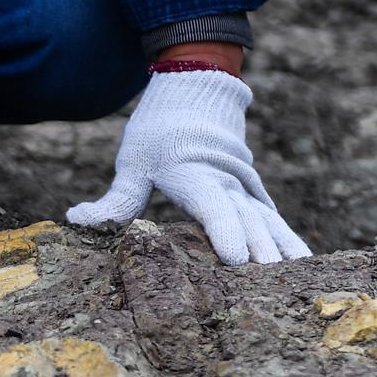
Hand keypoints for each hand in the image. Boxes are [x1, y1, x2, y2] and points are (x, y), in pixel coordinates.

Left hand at [66, 71, 311, 264]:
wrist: (194, 91)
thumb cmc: (159, 130)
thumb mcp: (133, 163)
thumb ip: (114, 199)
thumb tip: (76, 219)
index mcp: (195, 175)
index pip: (214, 206)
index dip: (224, 232)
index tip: (236, 259)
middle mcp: (226, 182)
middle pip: (248, 219)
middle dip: (261, 252)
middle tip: (272, 285)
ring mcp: (243, 186)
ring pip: (267, 219)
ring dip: (282, 247)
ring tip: (298, 276)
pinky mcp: (251, 190)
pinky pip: (272, 217)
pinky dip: (286, 237)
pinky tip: (299, 260)